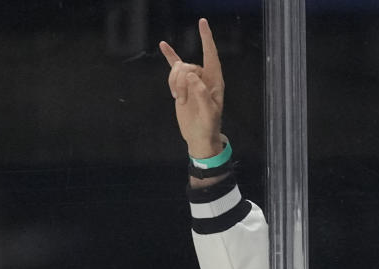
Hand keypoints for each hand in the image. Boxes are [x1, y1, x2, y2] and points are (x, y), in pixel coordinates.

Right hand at [160, 19, 225, 158]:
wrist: (199, 136)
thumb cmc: (208, 126)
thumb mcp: (209, 113)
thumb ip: (202, 94)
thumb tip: (192, 75)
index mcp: (215, 81)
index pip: (211, 55)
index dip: (207, 39)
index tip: (202, 23)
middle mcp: (204, 77)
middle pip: (187, 66)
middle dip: (180, 81)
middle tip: (181, 100)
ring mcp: (192, 80)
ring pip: (177, 69)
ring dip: (174, 83)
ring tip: (179, 99)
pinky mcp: (182, 85)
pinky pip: (174, 67)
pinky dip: (169, 56)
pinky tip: (163, 45)